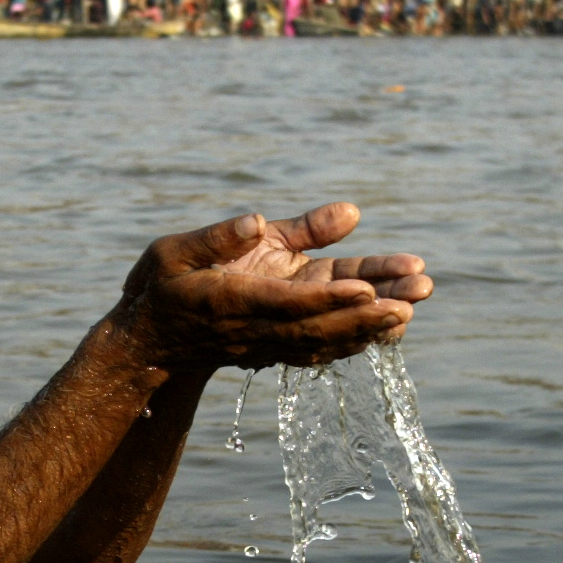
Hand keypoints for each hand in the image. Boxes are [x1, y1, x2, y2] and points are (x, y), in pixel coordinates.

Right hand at [113, 203, 433, 369]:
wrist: (147, 342)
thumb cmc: (159, 287)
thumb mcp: (176, 250)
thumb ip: (221, 236)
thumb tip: (258, 218)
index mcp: (232, 301)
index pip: (288, 303)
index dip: (329, 297)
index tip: (367, 288)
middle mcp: (256, 328)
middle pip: (320, 326)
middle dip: (368, 314)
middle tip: (413, 298)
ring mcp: (268, 342)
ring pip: (327, 338)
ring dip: (373, 325)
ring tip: (416, 304)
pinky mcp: (276, 344)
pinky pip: (322, 345)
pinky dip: (357, 337)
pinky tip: (392, 325)